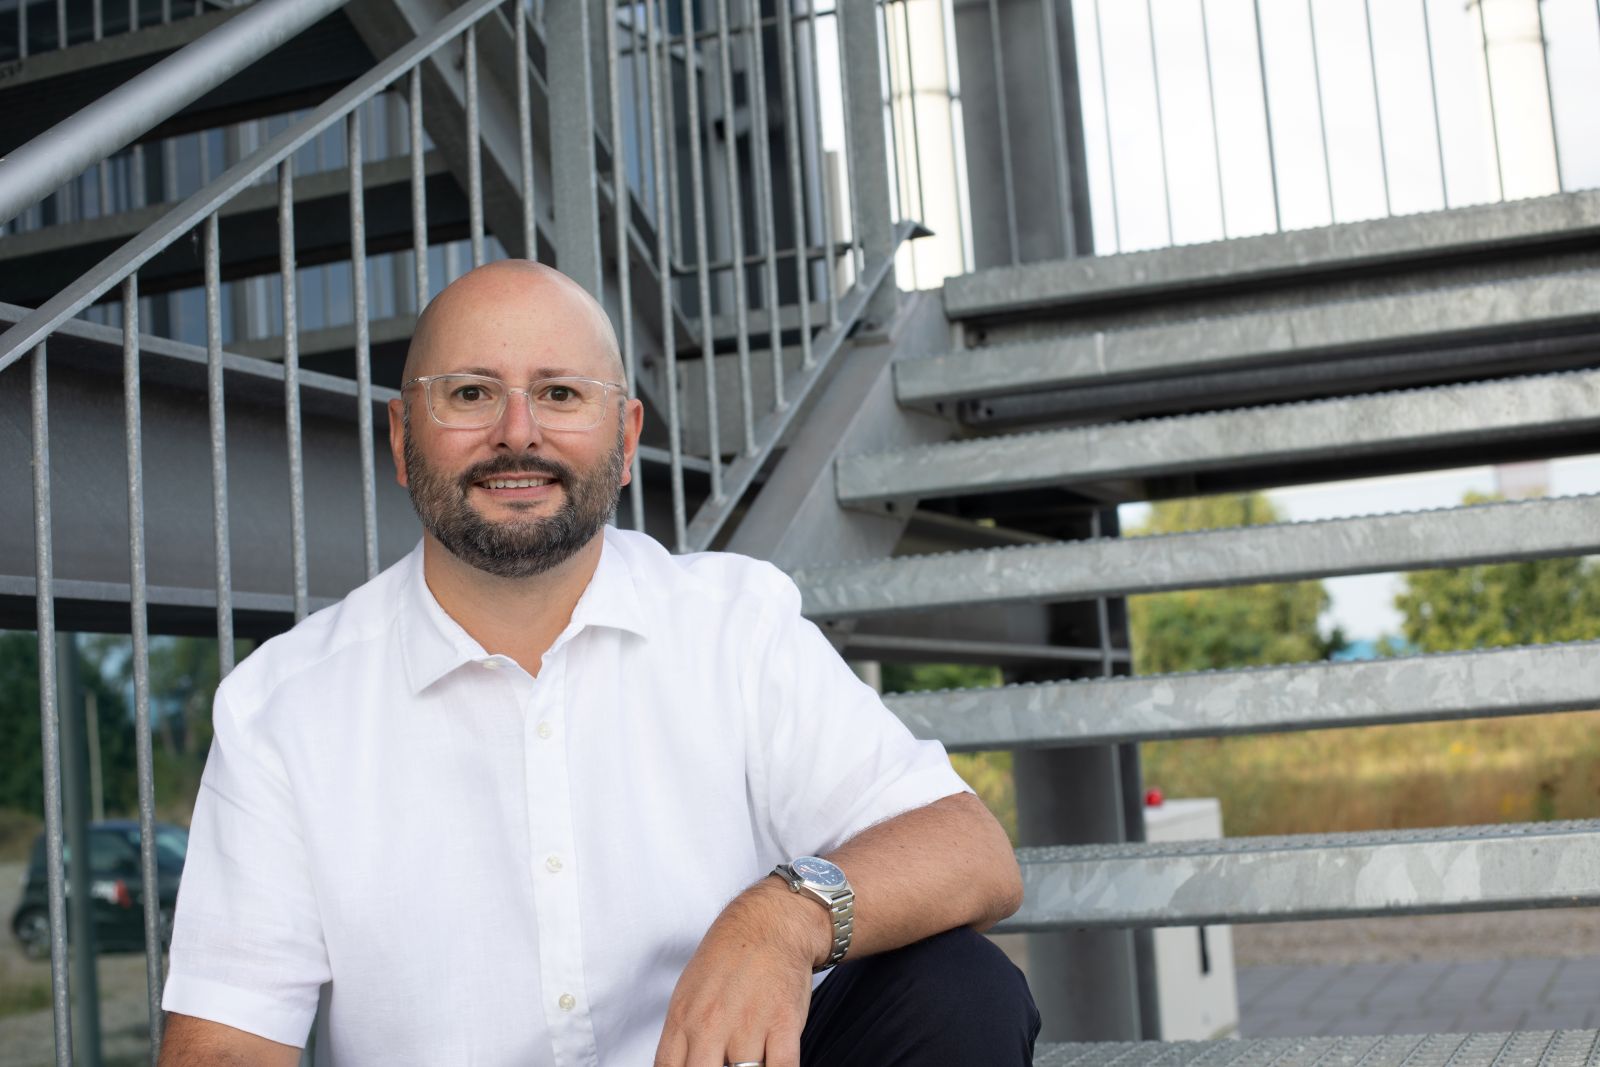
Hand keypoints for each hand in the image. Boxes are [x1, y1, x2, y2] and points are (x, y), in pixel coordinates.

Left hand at [653, 878, 829, 1066]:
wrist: (771, 922)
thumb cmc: (730, 956)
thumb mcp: (688, 992)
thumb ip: (681, 1036)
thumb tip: (679, 1066)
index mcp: (682, 1018)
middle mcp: (710, 1026)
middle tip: (724, 1065)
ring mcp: (747, 1027)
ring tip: (751, 1061)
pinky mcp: (783, 1026)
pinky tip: (773, 1064)